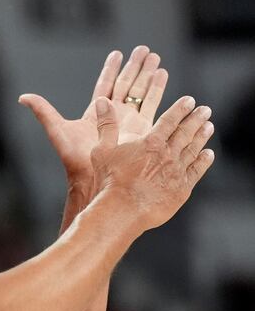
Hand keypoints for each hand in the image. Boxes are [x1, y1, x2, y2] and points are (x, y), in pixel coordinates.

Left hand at [19, 46, 167, 179]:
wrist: (94, 178)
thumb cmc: (74, 157)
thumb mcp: (56, 129)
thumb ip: (42, 111)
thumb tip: (22, 97)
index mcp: (96, 112)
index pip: (105, 84)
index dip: (111, 69)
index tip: (117, 53)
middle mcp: (114, 114)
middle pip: (126, 84)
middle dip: (135, 67)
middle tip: (144, 49)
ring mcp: (129, 121)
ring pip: (140, 92)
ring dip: (148, 74)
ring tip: (155, 57)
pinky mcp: (142, 130)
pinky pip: (152, 105)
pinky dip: (158, 90)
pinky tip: (163, 75)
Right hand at [91, 96, 214, 229]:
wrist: (123, 209)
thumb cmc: (110, 180)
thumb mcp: (102, 149)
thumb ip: (106, 125)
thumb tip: (103, 103)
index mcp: (150, 143)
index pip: (169, 121)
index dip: (180, 109)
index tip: (189, 101)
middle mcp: (168, 154)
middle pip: (186, 133)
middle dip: (196, 119)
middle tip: (205, 110)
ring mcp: (177, 172)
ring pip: (193, 150)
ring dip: (202, 137)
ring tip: (209, 127)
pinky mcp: (181, 189)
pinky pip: (196, 171)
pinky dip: (204, 161)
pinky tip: (208, 154)